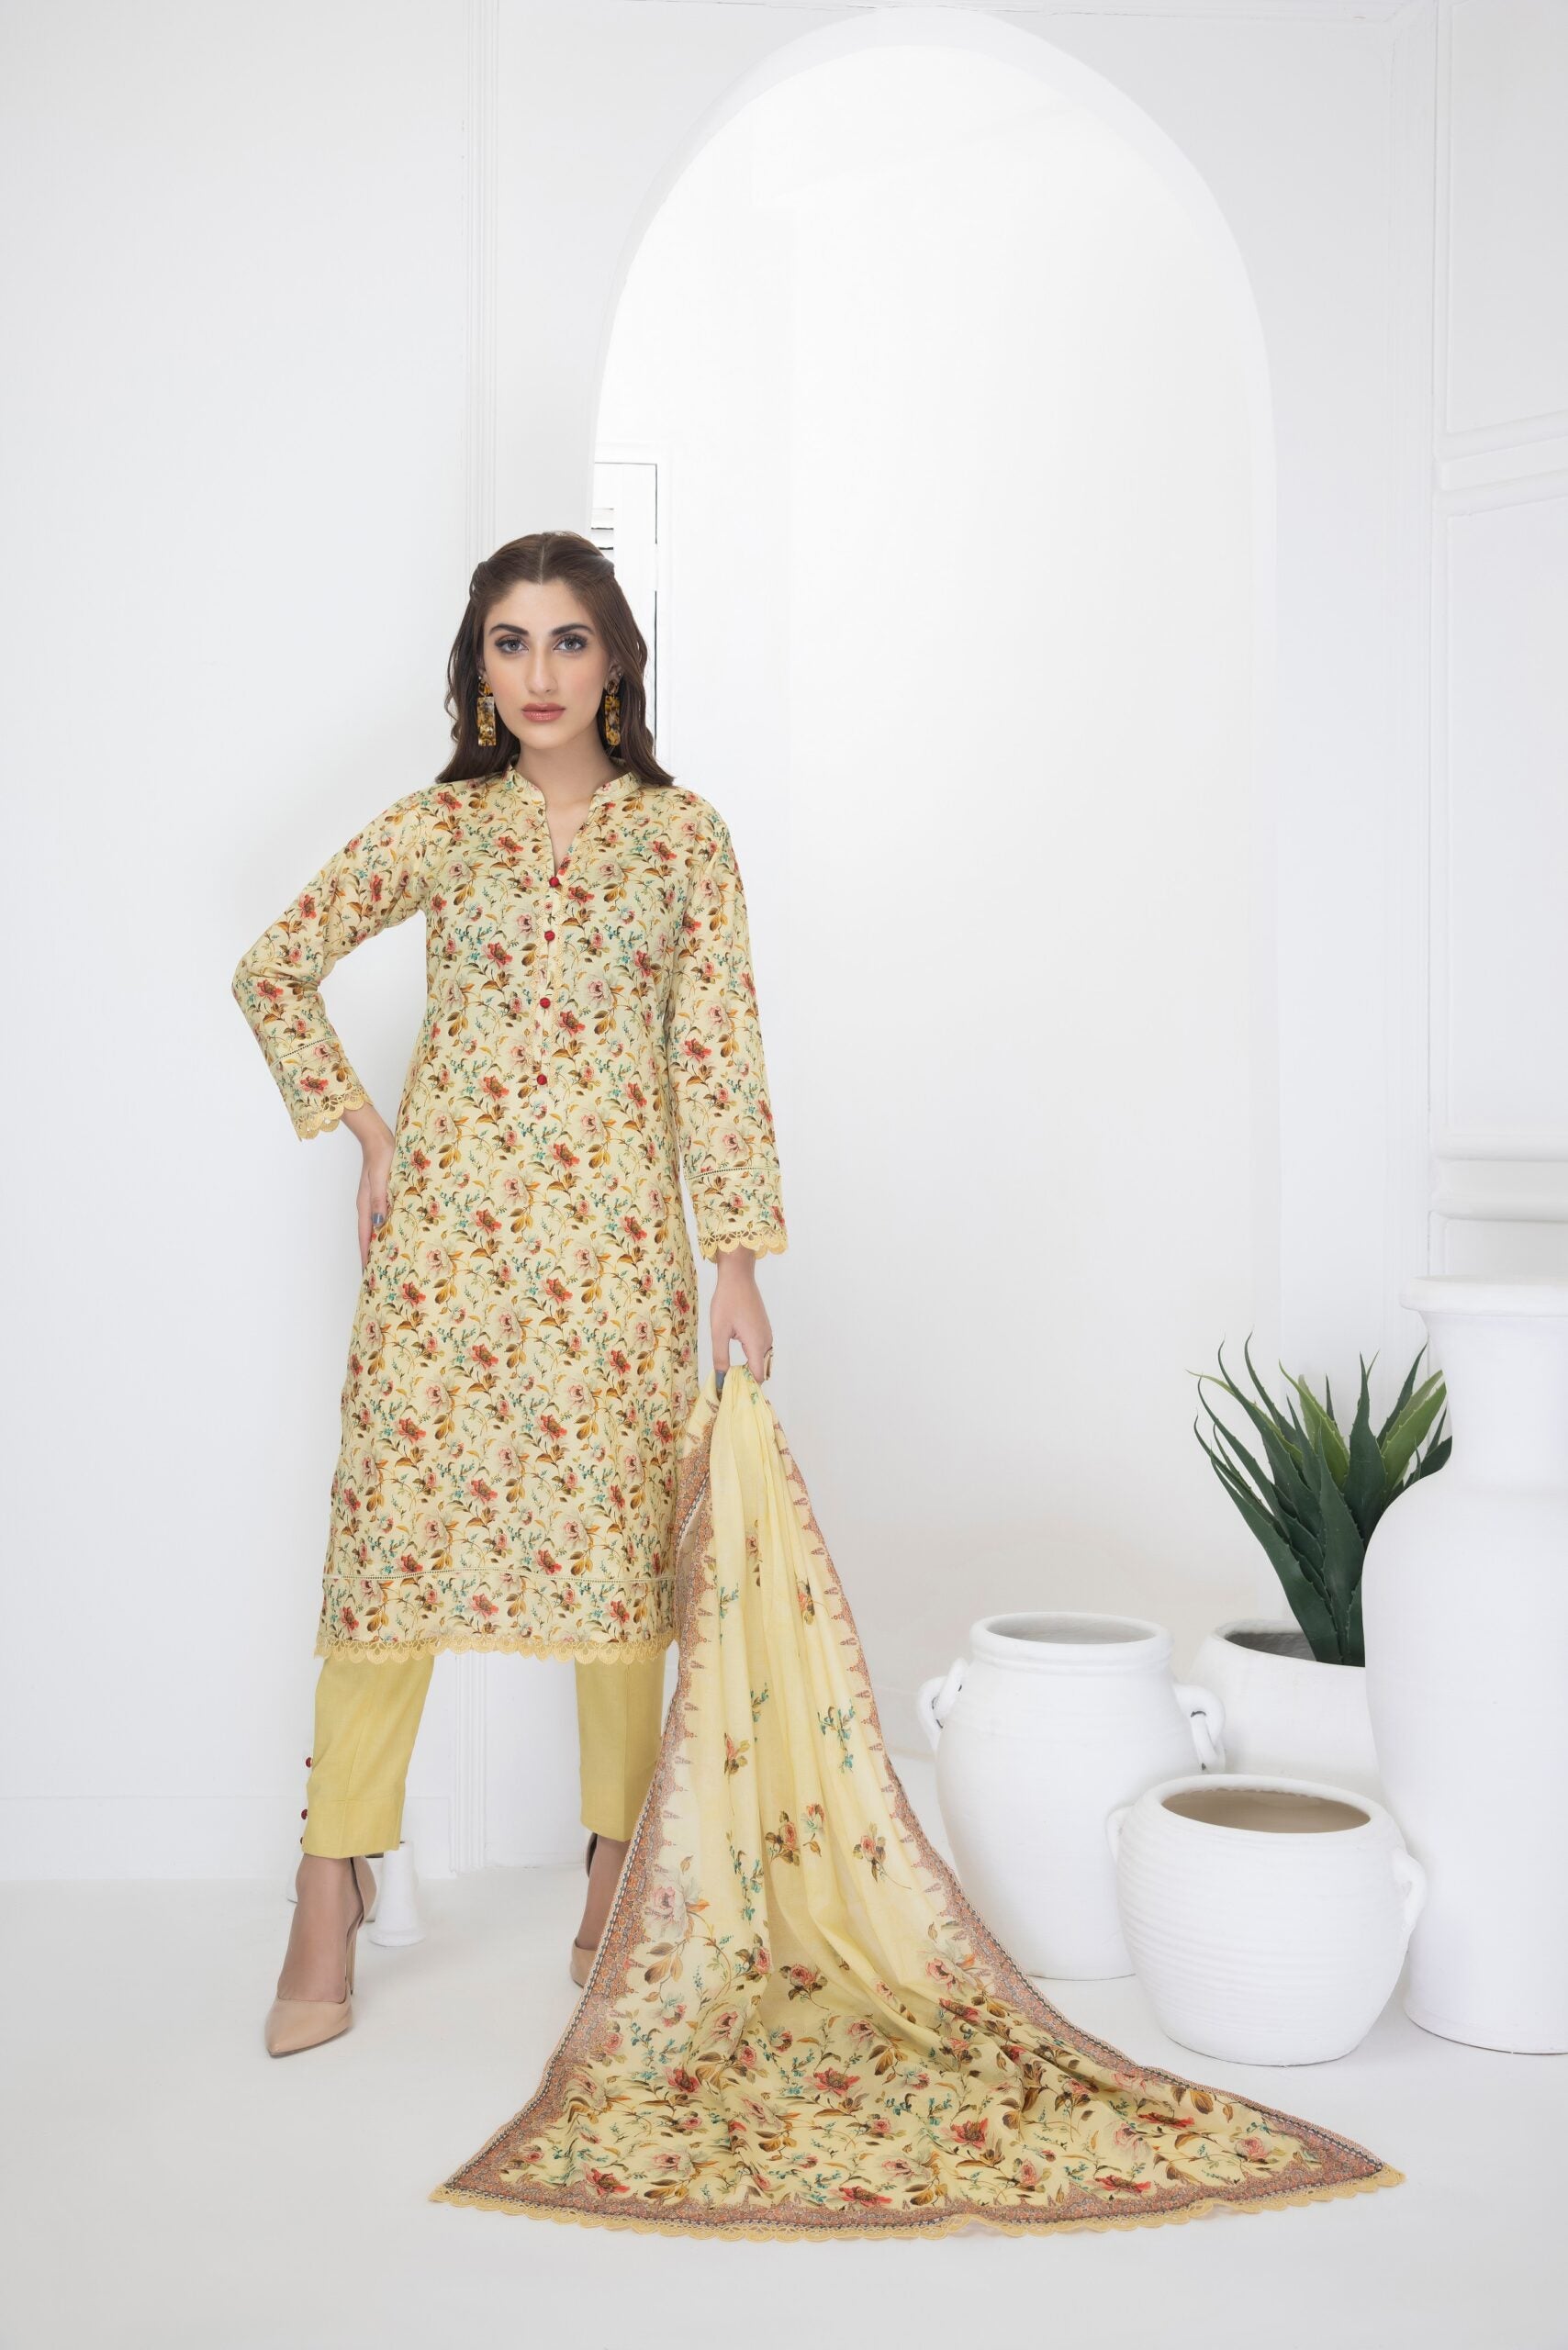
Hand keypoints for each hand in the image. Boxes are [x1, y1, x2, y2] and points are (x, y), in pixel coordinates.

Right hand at [343, 1105, 395, 1268]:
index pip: (364, 1237)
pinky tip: (394, 1233)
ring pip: (375, 1228)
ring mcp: (373, 1201)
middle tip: (378, 1275)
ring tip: (387, 1260)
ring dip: (379, 1243)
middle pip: (368, 1236)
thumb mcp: (382, 1179)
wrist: (379, 1139)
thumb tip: (379, 1223)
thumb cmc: (382, 1157)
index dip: (366, 1256)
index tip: (367, 1274)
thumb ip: (380, 1201)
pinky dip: (386, 1229)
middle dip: (371, 1255)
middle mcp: (367, 1206)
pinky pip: (382, 1217)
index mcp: (365, 1205)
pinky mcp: (380, 1195)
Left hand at [710, 1249, 773, 1382]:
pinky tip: (737, 1358)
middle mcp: (766, 1341)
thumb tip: (721, 1379)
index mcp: (756, 1343)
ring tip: (730, 1375)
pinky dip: (752, 1358)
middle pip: (762, 1370)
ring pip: (762, 1360)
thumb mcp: (719, 1331)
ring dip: (749, 1369)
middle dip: (747, 1380)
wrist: (738, 1277)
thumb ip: (720, 1357)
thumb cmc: (727, 1301)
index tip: (733, 1393)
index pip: (758, 1376)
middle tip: (728, 1386)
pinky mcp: (764, 1328)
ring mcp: (766, 1334)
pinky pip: (761, 1350)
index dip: (747, 1387)